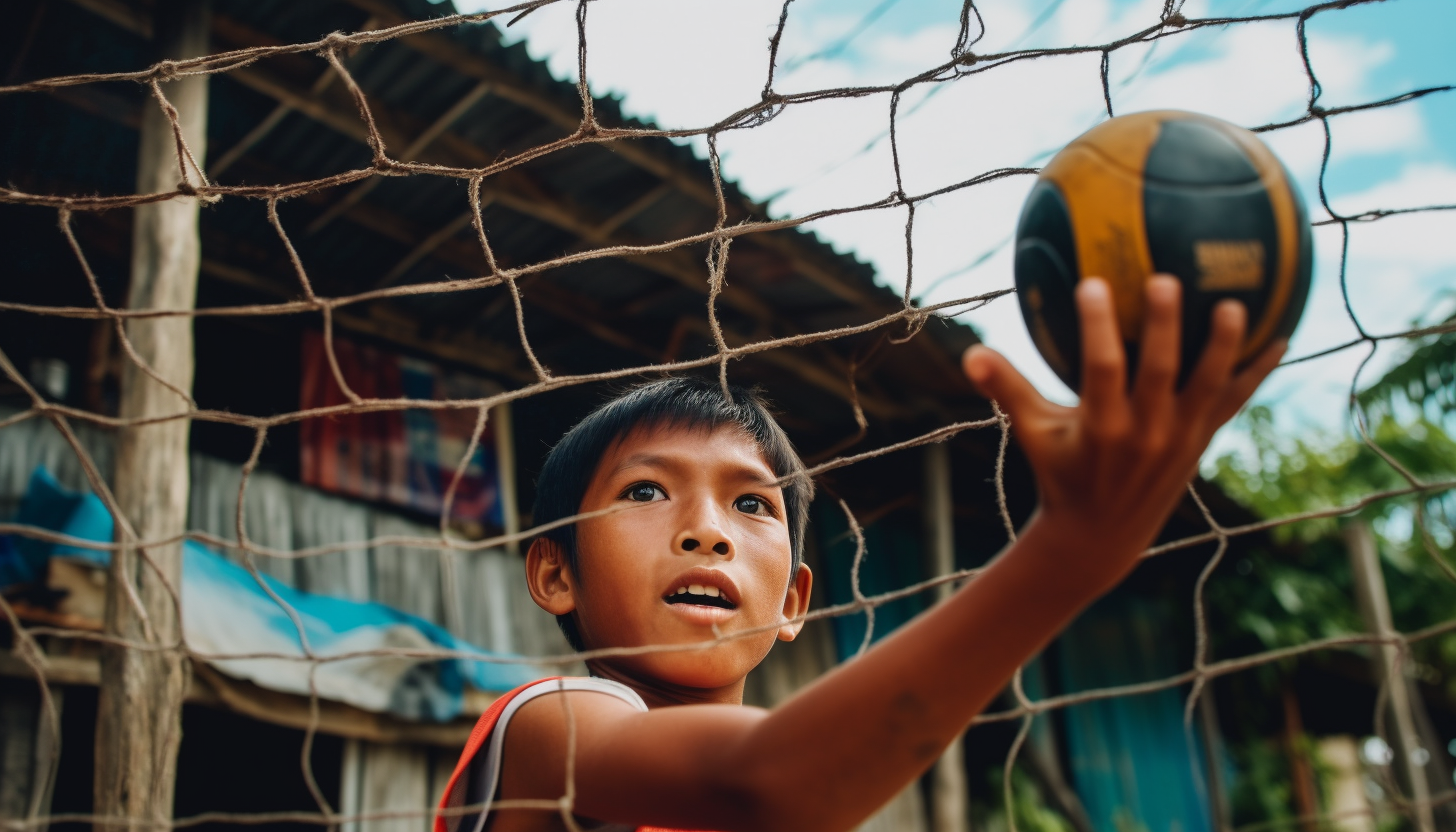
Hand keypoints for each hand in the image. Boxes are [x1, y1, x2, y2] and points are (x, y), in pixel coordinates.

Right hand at [962, 276, 1283, 583]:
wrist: (1102, 537)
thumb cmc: (1061, 472)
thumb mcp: (1032, 434)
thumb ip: (1006, 390)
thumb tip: (969, 354)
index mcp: (1101, 428)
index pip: (1101, 369)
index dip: (1098, 327)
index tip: (1093, 284)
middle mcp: (1145, 433)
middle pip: (1161, 372)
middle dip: (1165, 326)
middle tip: (1166, 278)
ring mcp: (1179, 439)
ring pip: (1206, 385)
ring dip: (1223, 345)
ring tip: (1234, 303)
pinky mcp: (1201, 441)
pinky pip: (1233, 400)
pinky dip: (1257, 371)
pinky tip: (1282, 335)